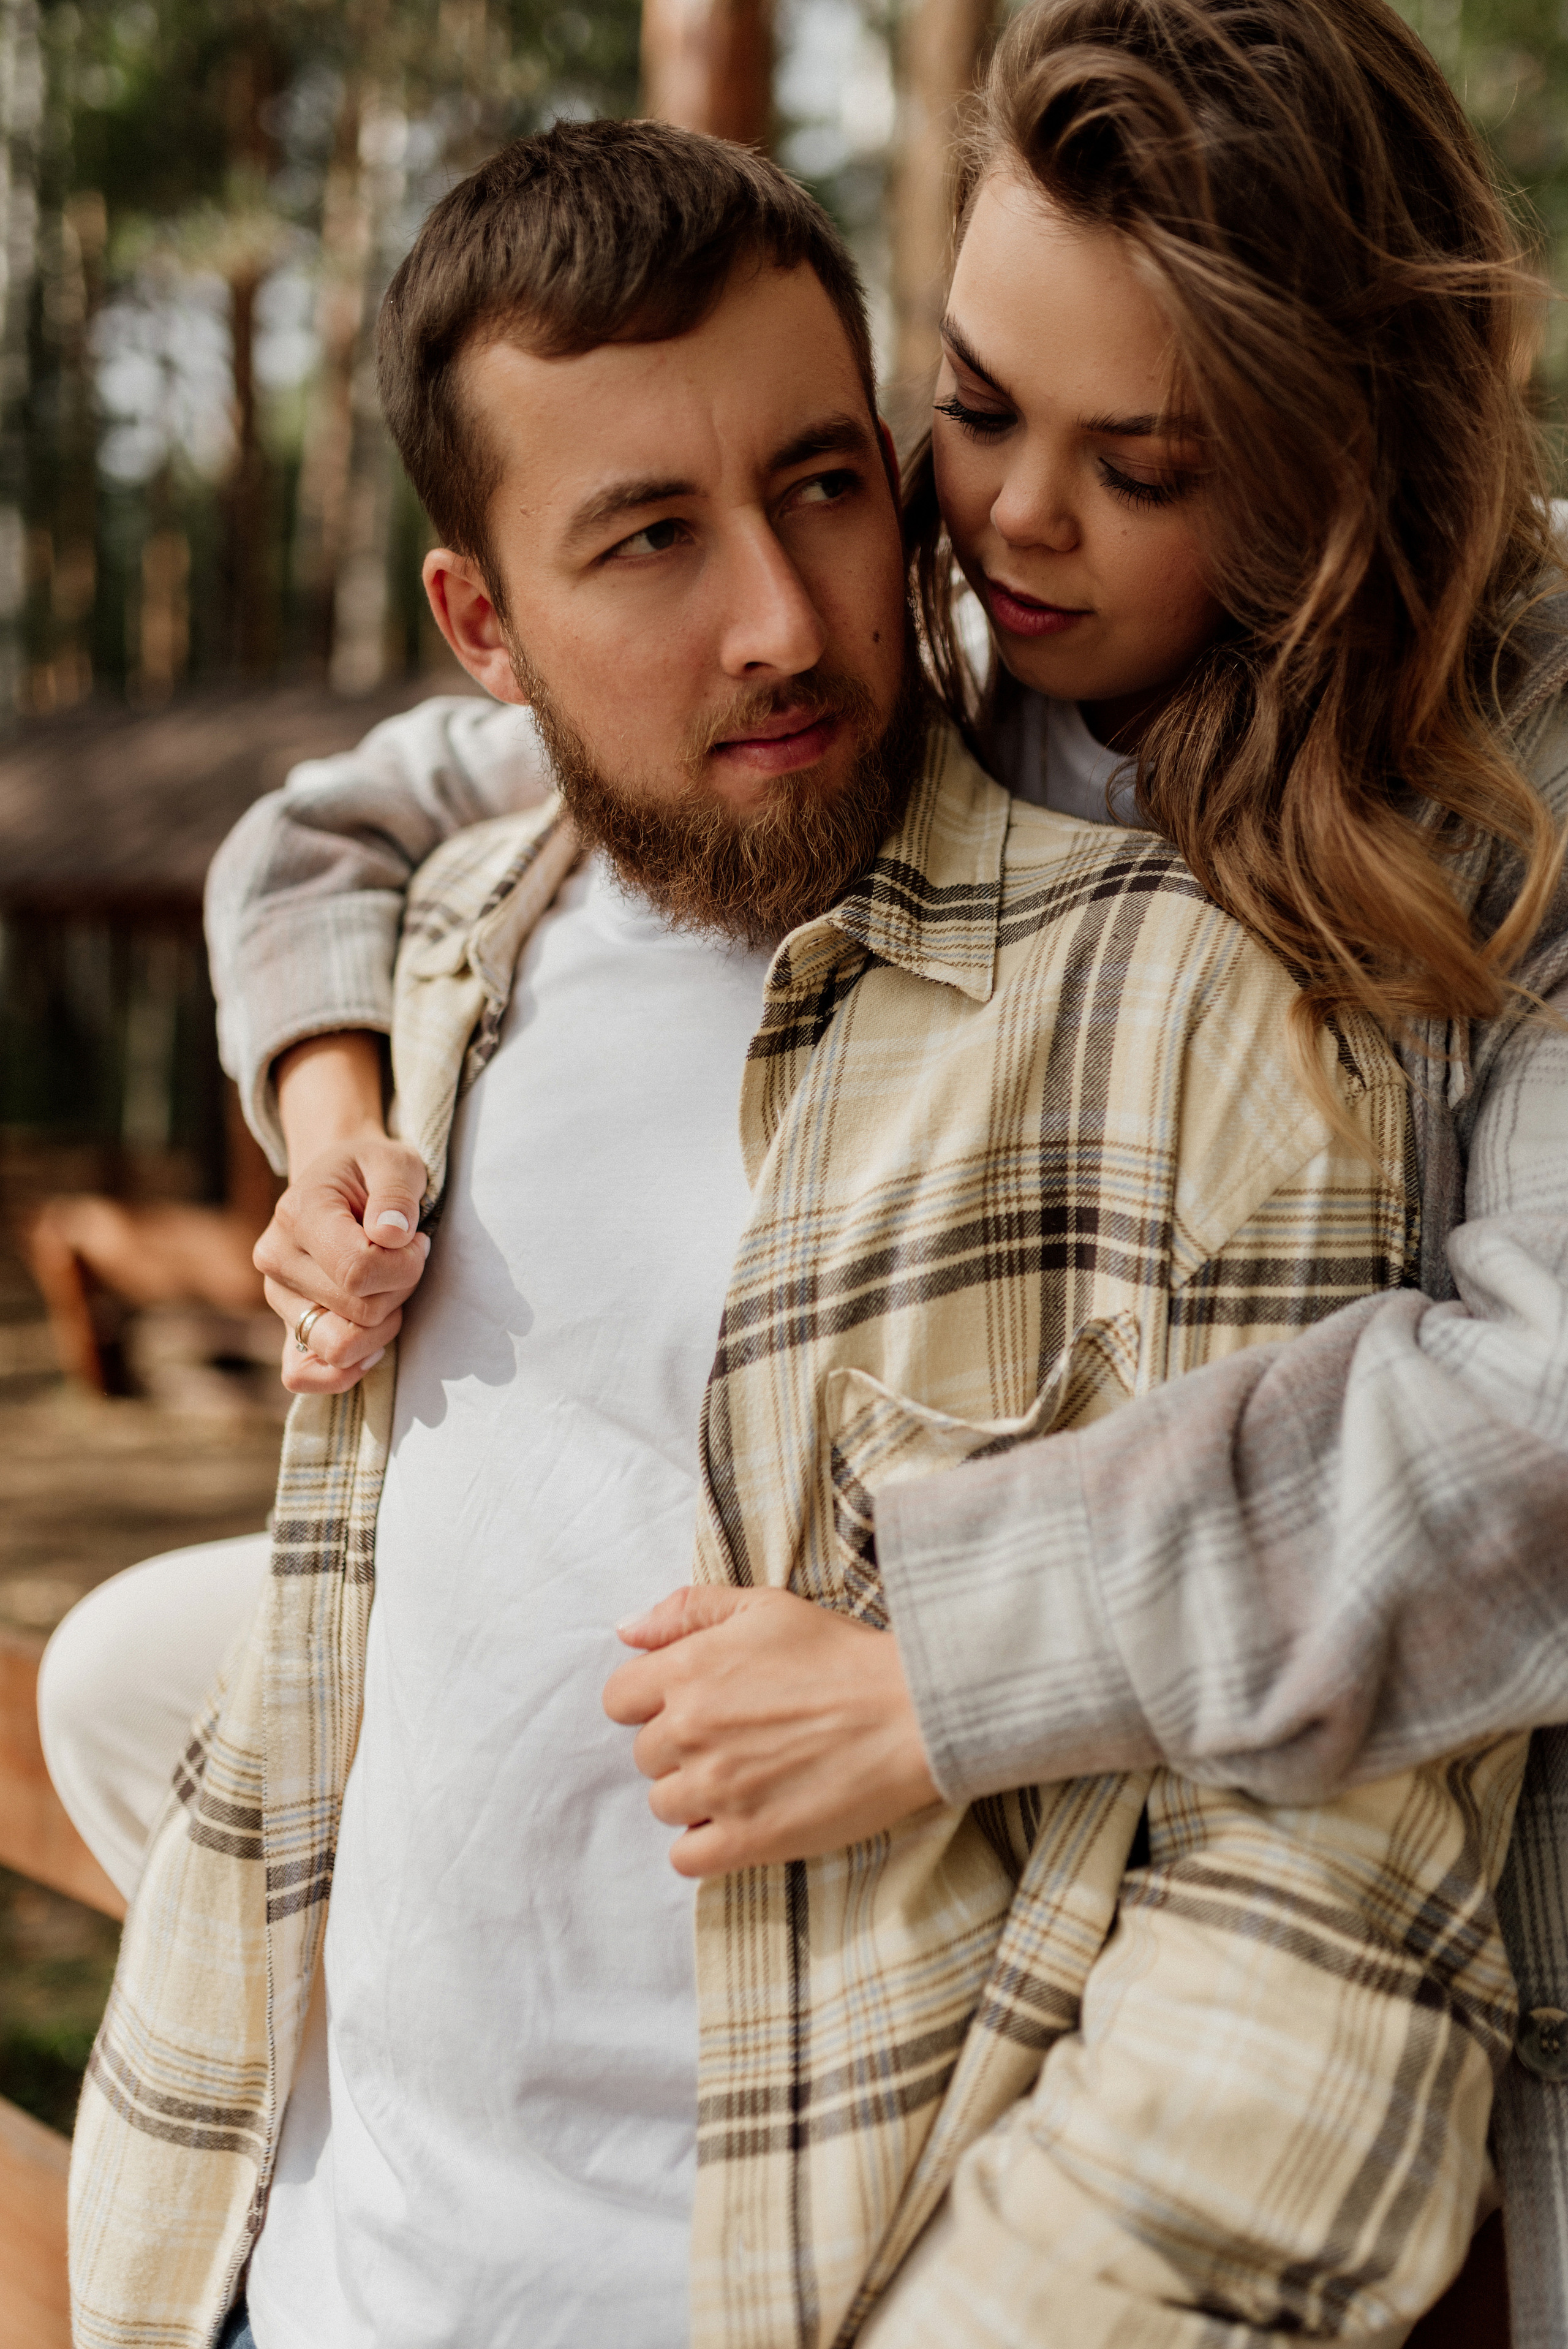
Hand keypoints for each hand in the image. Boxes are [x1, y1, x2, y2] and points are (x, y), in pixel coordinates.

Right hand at [257, 1129, 430, 1392]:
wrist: (340, 1184)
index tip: (416, 1241)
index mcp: (298, 1213)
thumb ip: (397, 1191)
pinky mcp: (286, 1326)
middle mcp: (276, 1258)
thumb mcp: (396, 1161)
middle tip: (405, 1260)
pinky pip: (301, 1375)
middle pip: (358, 1310)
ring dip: (381, 1328)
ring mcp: (278, 1297)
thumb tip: (390, 1235)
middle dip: (400, 1290)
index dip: (404, 1266)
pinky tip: (372, 1344)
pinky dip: (343, 1371)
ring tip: (388, 1292)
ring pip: (339, 1347)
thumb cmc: (373, 1174)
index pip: (358, 1269)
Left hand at [602, 1586, 940, 1876]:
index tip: (690, 1704)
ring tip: (747, 1777)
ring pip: (663, 1805)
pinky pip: (687, 1859)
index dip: (650, 1701)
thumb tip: (625, 1631)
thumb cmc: (842, 1656)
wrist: (911, 1713)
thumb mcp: (764, 1607)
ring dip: (694, 1795)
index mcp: (689, 1669)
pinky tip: (741, 1821)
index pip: (618, 1699)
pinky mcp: (749, 1839)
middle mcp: (691, 1730)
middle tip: (736, 1737)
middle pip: (644, 1755)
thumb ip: (687, 1610)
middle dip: (679, 1747)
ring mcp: (717, 1789)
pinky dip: (705, 1846)